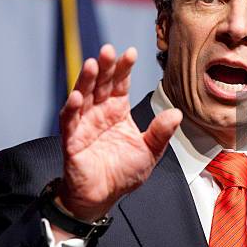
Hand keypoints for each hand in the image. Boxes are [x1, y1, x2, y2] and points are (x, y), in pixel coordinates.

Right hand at [56, 44, 181, 222]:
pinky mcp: (71, 140)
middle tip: (108, 50)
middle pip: (101, 84)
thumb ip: (160, 133)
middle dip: (104, 66)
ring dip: (86, 80)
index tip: (131, 52)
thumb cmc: (123, 172)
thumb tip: (177, 113)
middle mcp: (99, 112)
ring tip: (92, 65)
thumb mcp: (149, 152)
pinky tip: (77, 96)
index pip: (120, 83)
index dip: (124, 68)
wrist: (102, 196)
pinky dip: (72, 108)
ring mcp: (84, 124)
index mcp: (118, 110)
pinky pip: (70, 121)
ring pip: (83, 96)